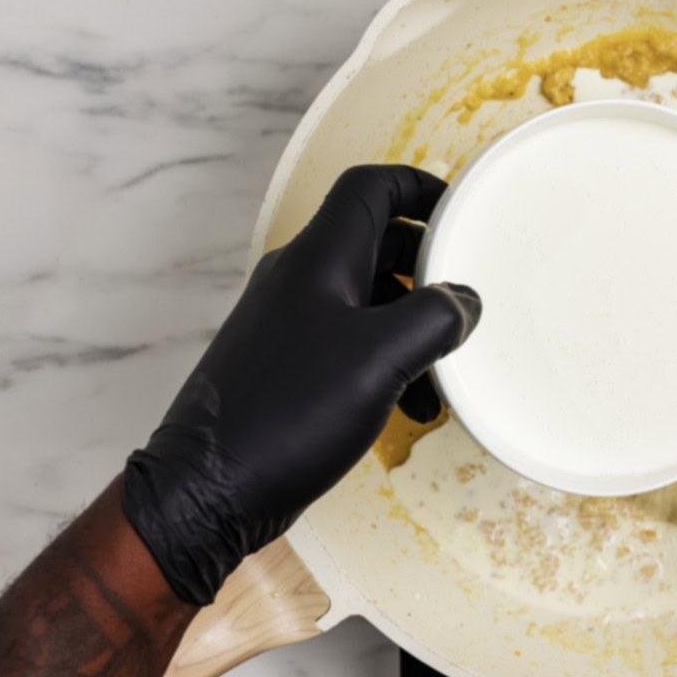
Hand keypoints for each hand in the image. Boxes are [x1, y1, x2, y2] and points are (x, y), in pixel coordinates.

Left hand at [123, 165, 480, 605]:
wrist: (211, 489)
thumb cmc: (293, 412)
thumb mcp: (383, 359)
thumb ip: (434, 318)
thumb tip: (463, 300)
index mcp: (320, 259)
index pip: (370, 188)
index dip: (419, 188)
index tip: (460, 212)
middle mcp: (300, 279)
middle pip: (374, 242)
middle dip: (427, 267)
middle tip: (465, 297)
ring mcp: (289, 323)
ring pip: (367, 299)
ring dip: (412, 324)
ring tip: (444, 370)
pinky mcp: (287, 366)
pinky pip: (350, 343)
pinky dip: (388, 360)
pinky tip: (412, 406)